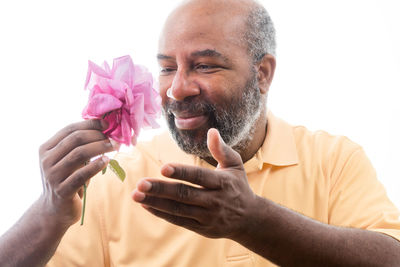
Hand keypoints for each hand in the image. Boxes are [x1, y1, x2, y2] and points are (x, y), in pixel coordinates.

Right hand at [38, 120, 113, 227]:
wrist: (54, 211)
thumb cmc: (67, 180)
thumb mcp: (69, 161)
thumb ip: (79, 146)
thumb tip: (103, 129)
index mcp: (46, 149)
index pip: (69, 129)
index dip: (89, 124)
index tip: (106, 123)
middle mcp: (46, 161)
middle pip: (75, 139)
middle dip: (97, 135)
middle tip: (113, 137)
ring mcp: (52, 176)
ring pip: (79, 154)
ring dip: (100, 147)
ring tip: (114, 146)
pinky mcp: (62, 191)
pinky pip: (82, 175)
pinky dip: (96, 166)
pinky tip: (107, 161)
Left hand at [132, 128, 256, 238]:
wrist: (250, 219)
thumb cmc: (238, 187)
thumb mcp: (235, 165)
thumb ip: (222, 149)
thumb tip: (212, 131)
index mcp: (222, 183)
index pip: (199, 177)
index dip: (182, 173)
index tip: (163, 168)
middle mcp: (214, 200)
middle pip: (184, 194)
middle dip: (161, 189)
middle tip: (140, 183)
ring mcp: (207, 216)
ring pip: (178, 209)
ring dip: (156, 202)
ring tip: (136, 195)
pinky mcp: (201, 228)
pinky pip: (178, 220)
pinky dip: (161, 213)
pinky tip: (146, 205)